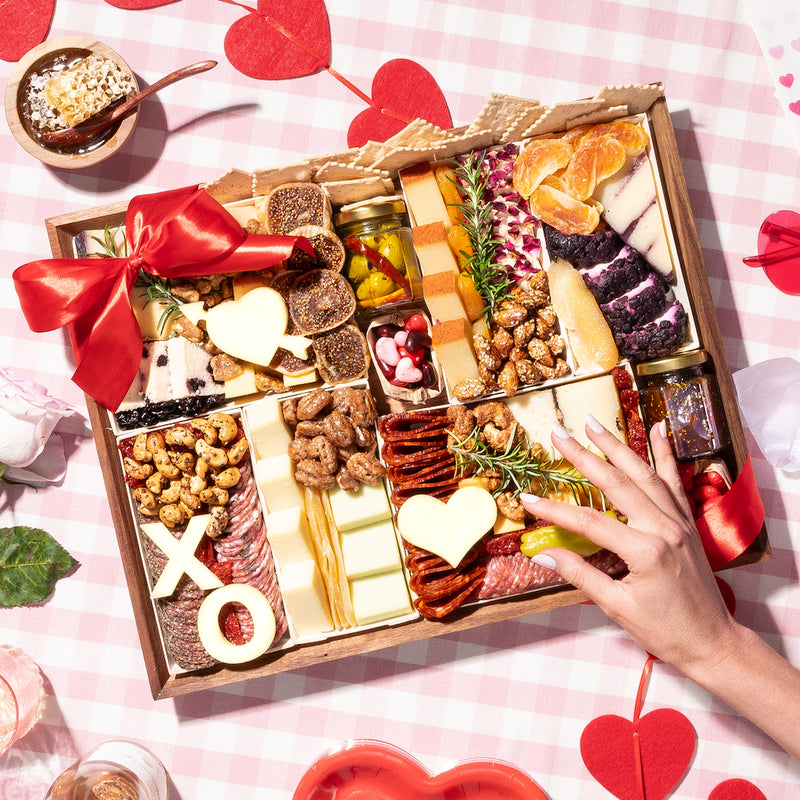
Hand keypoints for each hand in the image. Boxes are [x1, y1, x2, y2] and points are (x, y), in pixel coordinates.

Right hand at [520, 415, 736, 672]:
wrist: (712, 642)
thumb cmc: (664, 631)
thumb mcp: (618, 607)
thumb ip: (581, 575)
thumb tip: (543, 554)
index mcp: (645, 551)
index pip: (589, 522)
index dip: (554, 511)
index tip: (527, 500)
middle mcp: (664, 528)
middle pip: (616, 483)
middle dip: (584, 456)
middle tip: (559, 433)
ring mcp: (679, 522)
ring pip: (644, 474)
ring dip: (617, 446)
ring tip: (593, 424)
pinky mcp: (687, 523)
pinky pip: (673, 481)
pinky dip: (665, 454)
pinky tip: (658, 429)